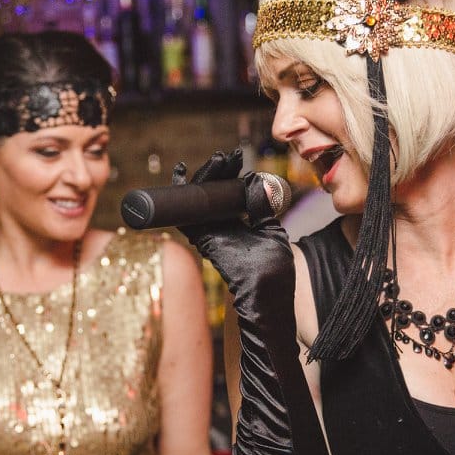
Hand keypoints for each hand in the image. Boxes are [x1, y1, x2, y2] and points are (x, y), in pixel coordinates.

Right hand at [173, 150, 294, 303]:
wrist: (268, 298)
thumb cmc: (274, 272)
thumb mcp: (272, 231)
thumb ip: (262, 208)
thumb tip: (256, 180)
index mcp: (237, 223)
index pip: (227, 193)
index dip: (228, 175)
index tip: (233, 158)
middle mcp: (221, 227)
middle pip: (209, 194)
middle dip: (215, 172)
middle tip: (223, 156)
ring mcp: (212, 235)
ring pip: (197, 202)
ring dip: (201, 179)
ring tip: (214, 161)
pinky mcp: (206, 243)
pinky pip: (188, 220)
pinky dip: (182, 200)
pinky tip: (180, 180)